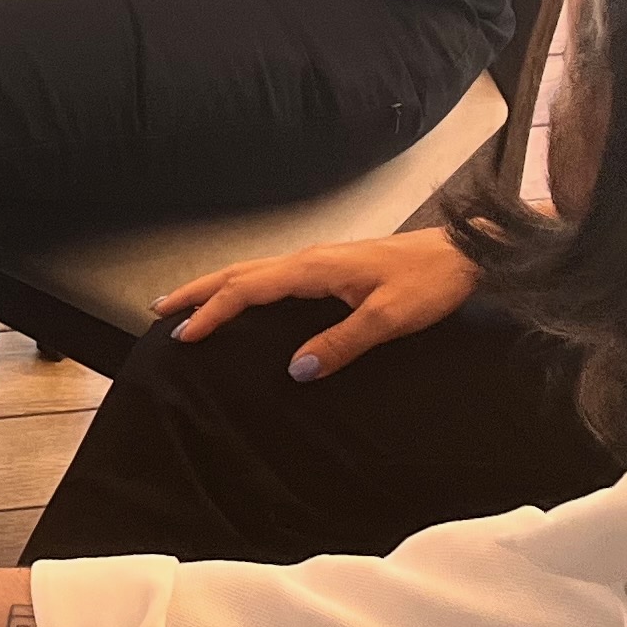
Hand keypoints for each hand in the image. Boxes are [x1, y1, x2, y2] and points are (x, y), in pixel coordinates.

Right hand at [154, 225, 476, 379]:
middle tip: (160, 311)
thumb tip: (295, 370)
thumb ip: (340, 344)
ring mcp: (320, 260)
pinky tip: (247, 299)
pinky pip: (273, 275)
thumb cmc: (430, 284)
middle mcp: (310, 259)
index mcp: (314, 269)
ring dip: (217, 286)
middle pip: (239, 272)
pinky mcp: (333, 266)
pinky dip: (244, 286)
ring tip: (189, 304)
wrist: (466, 255)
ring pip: (254, 271)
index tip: (184, 335)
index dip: (212, 312)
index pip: (246, 289)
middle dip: (197, 291)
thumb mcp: (388, 320)